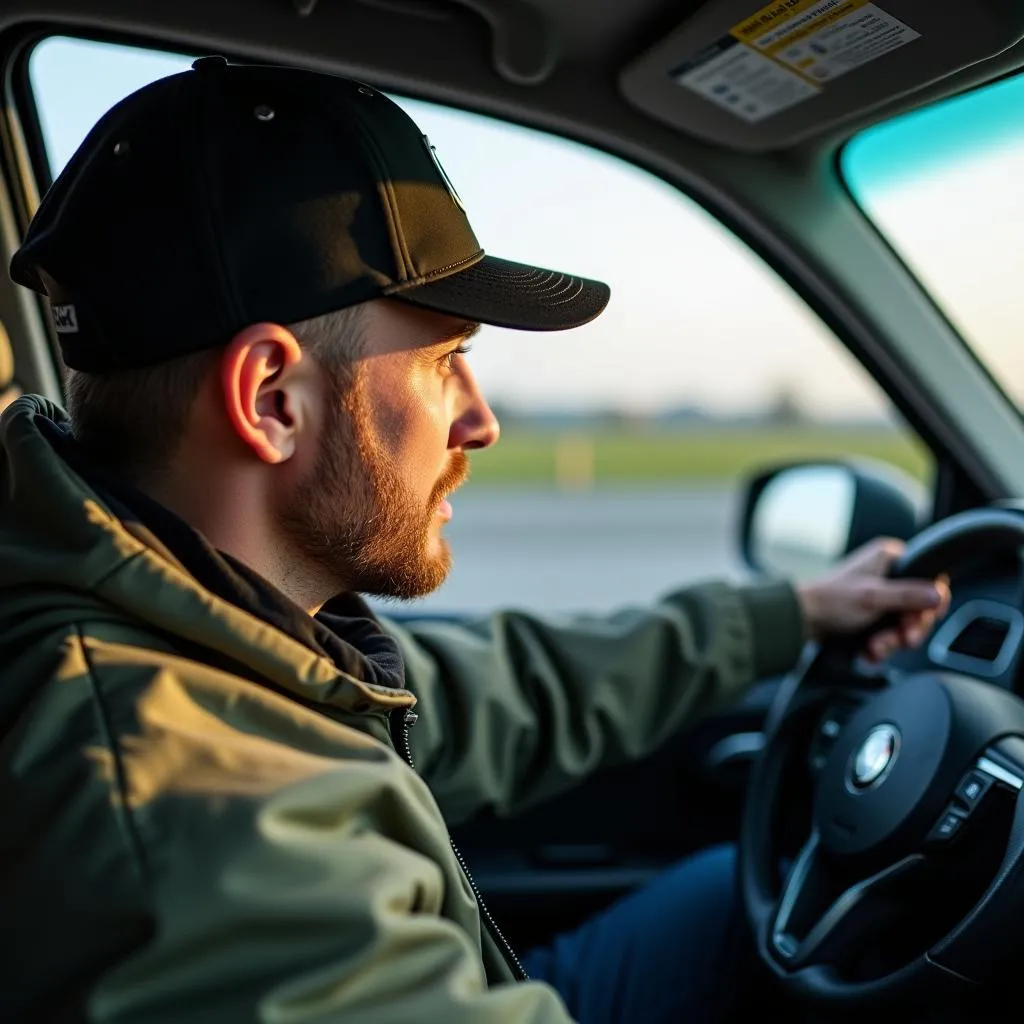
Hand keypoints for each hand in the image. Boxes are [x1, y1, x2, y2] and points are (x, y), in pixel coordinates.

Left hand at [797, 538, 951, 660]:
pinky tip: (869, 651)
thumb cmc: (830, 601)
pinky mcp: (872, 615)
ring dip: (892, 640)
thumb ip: (907, 595)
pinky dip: (881, 645)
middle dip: (909, 627)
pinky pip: (889, 632)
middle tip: (903, 639)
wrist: (800, 622)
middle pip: (919, 605)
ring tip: (876, 647)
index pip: (929, 575)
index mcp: (889, 557)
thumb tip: (938, 594)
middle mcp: (887, 573)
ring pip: (904, 623)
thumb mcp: (872, 597)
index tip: (924, 618)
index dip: (932, 600)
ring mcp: (880, 595)